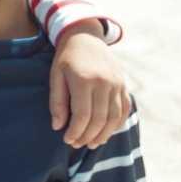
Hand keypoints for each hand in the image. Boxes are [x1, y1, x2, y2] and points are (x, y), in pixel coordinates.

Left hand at [50, 29, 130, 147]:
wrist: (86, 37)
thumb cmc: (67, 59)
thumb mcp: (56, 76)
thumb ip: (57, 102)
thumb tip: (58, 126)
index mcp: (84, 80)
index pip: (82, 115)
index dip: (75, 132)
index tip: (67, 140)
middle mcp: (104, 82)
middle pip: (99, 119)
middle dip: (87, 136)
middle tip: (77, 144)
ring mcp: (117, 83)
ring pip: (113, 117)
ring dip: (103, 134)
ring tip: (91, 143)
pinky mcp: (123, 84)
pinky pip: (124, 109)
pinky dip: (117, 124)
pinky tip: (106, 132)